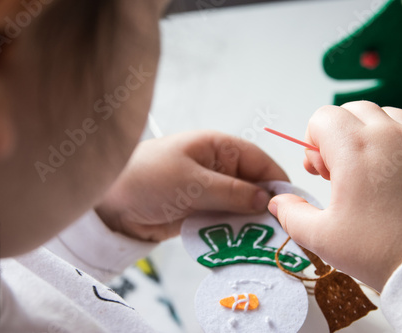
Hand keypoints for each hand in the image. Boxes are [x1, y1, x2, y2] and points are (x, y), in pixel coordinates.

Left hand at [96, 130, 287, 241]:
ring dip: (250, 224)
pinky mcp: (202, 211)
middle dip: (266, 208)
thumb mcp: (192, 182)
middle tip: (278, 232)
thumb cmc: (146, 177)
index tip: (291, 207)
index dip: (277, 183)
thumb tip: (267, 201)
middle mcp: (220, 168)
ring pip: (243, 207)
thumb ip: (232, 193)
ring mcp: (211, 191)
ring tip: (262, 243)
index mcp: (220, 149)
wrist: (109, 202)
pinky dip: (233, 232)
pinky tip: (240, 245)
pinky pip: (226, 221)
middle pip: (255, 187)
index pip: (260, 163)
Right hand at [268, 101, 401, 290]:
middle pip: (351, 110)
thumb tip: (279, 202)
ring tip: (364, 169)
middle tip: (338, 171)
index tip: (319, 172)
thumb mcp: (324, 238)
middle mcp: (387, 136)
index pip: (323, 117)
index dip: (312, 142)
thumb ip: (292, 215)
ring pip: (383, 115)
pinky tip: (391, 178)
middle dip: (337, 134)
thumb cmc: (385, 250)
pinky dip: (392, 143)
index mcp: (355, 148)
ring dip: (366, 133)